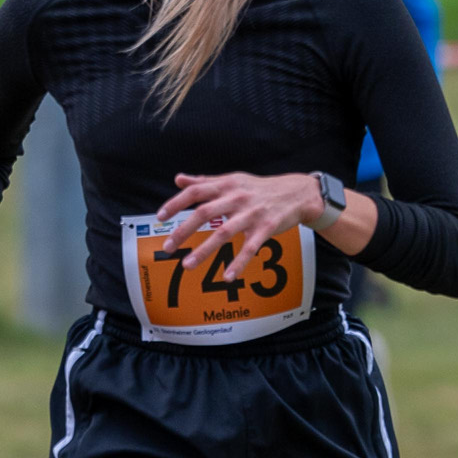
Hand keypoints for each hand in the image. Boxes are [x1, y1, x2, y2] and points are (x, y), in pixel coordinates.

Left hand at [157, 172, 321, 283]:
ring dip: (204, 251)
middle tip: (167, 247)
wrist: (298, 192)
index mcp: (226, 185)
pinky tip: (227, 278)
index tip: (160, 217)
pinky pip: (250, 248)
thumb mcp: (233, 180)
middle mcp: (237, 197)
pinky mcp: (266, 228)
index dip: (176, 203)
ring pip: (224, 233)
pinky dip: (239, 263)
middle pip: (205, 213)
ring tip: (187, 266)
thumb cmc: (259, 188)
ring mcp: (252, 213)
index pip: (196, 192)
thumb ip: (205, 181)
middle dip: (183, 230)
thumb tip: (179, 179)